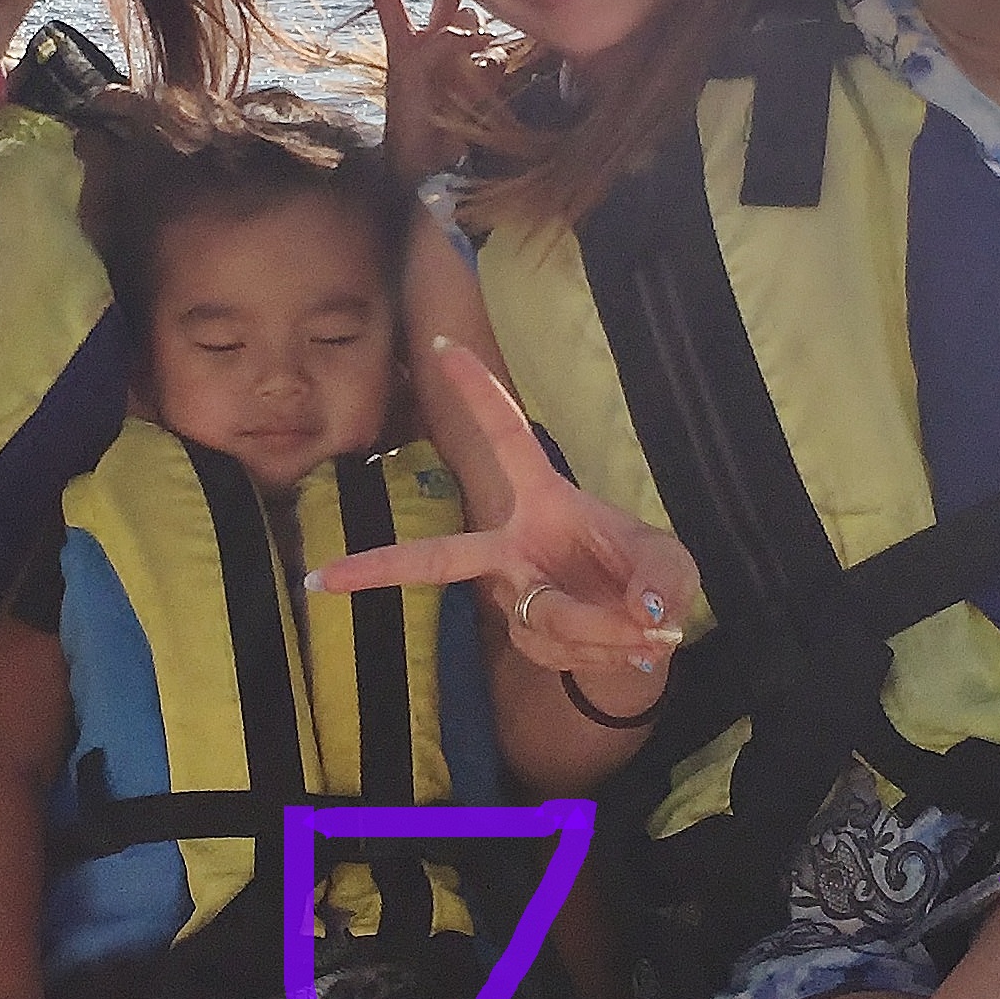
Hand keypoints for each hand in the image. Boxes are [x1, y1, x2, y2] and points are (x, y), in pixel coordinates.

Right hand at [312, 340, 695, 680]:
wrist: (646, 638)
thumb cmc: (648, 578)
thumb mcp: (676, 566)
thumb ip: (664, 584)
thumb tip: (642, 617)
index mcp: (545, 501)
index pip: (508, 438)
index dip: (479, 393)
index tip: (443, 346)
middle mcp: (516, 547)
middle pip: (441, 557)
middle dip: (382, 567)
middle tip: (324, 576)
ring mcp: (516, 598)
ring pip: (546, 616)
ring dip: (606, 629)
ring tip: (647, 633)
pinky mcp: (528, 639)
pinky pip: (564, 650)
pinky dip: (608, 652)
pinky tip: (625, 648)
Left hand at [359, 0, 504, 186]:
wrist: (432, 176)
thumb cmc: (410, 130)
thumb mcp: (414, 76)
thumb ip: (439, 45)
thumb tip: (474, 29)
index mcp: (405, 44)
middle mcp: (434, 48)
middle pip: (450, 2)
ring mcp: (463, 65)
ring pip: (479, 29)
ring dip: (480, 40)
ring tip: (472, 72)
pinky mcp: (486, 83)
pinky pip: (497, 61)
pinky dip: (494, 69)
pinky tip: (486, 89)